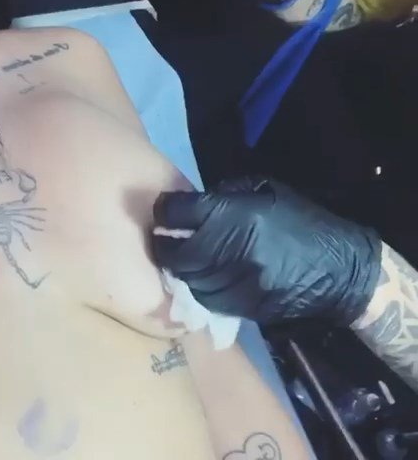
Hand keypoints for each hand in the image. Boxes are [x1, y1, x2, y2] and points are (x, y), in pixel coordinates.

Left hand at [152, 177, 381, 325]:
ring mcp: (236, 282)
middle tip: (163, 238)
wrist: (339, 270)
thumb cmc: (300, 221)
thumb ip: (226, 196)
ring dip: (179, 269)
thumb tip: (193, 204)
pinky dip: (197, 287)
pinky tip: (200, 277)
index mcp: (235, 215)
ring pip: (189, 279)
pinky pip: (207, 299)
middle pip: (177, 252)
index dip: (166, 209)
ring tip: (178, 258)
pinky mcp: (243, 307)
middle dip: (164, 244)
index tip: (164, 210)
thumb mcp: (265, 192)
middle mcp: (230, 249)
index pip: (178, 212)